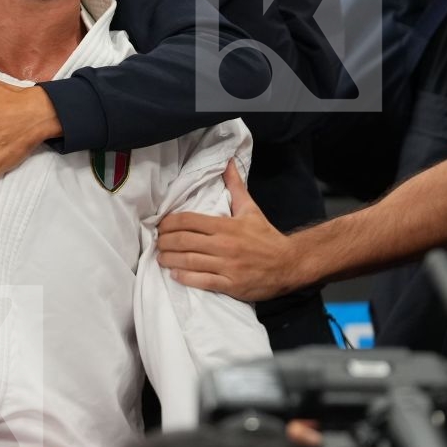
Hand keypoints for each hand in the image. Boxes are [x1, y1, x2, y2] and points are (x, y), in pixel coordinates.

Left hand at [157, 162, 302, 300]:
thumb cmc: (266, 236)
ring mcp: (227, 266)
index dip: (169, 223)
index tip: (160, 226)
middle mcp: (224, 245)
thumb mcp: (250, 209)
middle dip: (165, 242)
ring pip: (189, 262)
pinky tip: (175, 274)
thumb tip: (228, 162)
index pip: (189, 221)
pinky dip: (185, 278)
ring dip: (170, 259)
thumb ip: (236, 186)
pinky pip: (202, 281)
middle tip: (157, 243)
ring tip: (161, 258)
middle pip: (184, 241)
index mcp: (226, 226)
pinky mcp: (231, 285)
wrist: (289, 263)